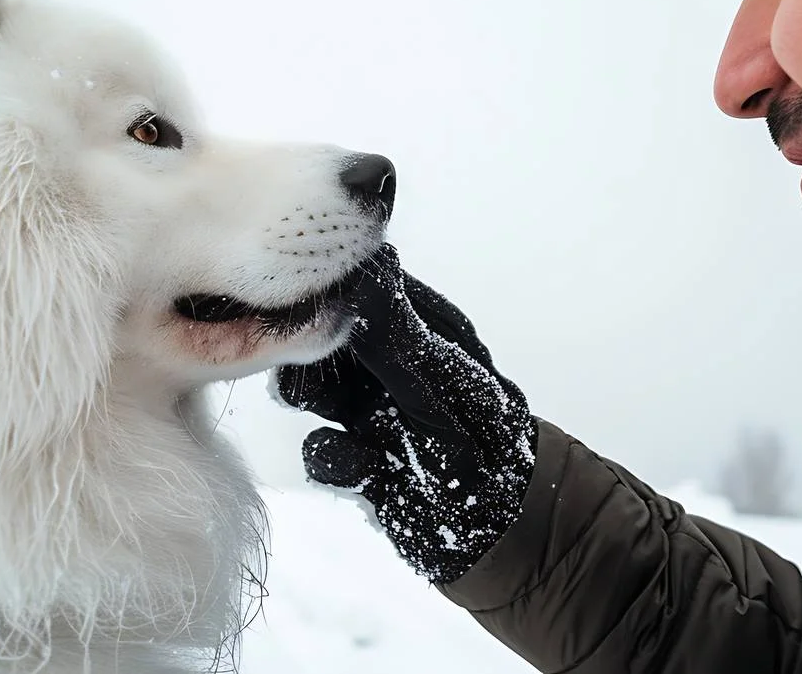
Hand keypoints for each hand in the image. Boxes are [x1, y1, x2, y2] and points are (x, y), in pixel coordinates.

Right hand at [275, 245, 536, 583]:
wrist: (506, 537)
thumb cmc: (487, 444)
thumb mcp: (437, 377)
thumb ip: (391, 326)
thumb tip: (362, 262)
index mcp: (422, 332)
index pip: (361, 292)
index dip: (325, 294)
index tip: (295, 304)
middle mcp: (393, 369)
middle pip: (323, 340)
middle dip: (306, 352)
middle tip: (302, 363)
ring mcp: (375, 416)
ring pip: (314, 392)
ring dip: (311, 399)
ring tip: (315, 405)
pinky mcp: (362, 466)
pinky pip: (323, 450)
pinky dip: (337, 459)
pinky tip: (366, 470)